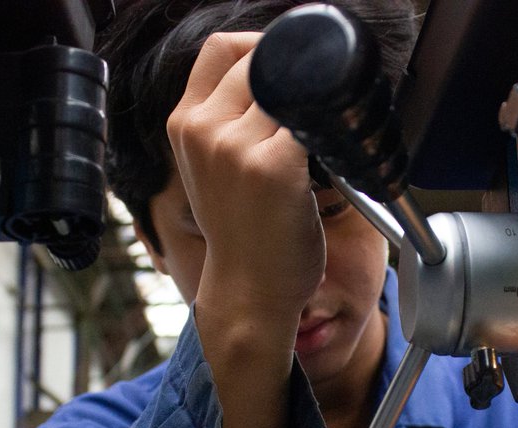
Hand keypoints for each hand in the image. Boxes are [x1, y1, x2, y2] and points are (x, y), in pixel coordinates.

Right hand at [167, 32, 325, 327]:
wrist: (249, 292)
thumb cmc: (241, 235)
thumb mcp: (211, 169)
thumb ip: (226, 122)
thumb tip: (272, 78)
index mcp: (184, 124)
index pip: (220, 47)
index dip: (259, 45)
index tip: (286, 63)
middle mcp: (204, 129)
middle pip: (259, 61)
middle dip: (295, 76)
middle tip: (315, 106)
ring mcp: (237, 148)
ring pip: (291, 90)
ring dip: (313, 109)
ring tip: (320, 142)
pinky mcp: (275, 167)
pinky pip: (313, 123)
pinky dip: (330, 133)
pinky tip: (332, 156)